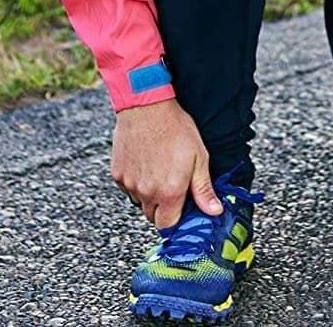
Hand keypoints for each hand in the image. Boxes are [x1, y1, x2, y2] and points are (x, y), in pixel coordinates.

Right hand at [111, 98, 222, 226]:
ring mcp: (129, 184)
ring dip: (149, 193)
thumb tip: (214, 211)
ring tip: (159, 168)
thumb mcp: (199, 156)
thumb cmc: (176, 128)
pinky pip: (128, 187)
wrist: (147, 107)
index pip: (168, 225)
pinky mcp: (118, 174)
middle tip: (172, 183)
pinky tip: (145, 162)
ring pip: (140, 201)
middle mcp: (146, 193)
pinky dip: (136, 181)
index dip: (176, 217)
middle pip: (153, 216)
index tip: (182, 205)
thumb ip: (204, 189)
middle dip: (163, 207)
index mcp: (169, 192)